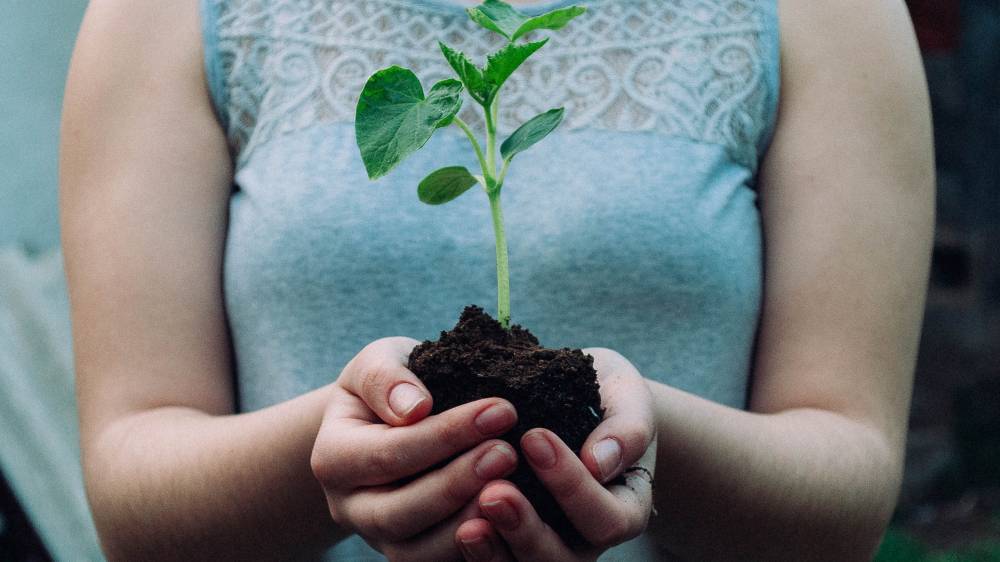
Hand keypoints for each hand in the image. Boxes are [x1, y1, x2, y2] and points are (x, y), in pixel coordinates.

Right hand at [311, 337, 520, 560]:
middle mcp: (349, 507)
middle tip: (507, 452)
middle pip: (399, 512)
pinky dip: (476, 548)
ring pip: (417, 552)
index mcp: (333, 457)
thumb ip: (386, 378)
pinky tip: (511, 519)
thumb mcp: (378, 362)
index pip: (390, 452)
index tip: (501, 410)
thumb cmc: (389, 387)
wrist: (385, 422)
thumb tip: (414, 406)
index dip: (447, 434)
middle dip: (457, 483)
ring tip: (513, 487)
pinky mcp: (410, 553)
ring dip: (467, 522)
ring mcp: (378, 538)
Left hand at [454, 347, 656, 560]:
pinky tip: (455, 529)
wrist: (575, 399)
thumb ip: (627, 428)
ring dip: (494, 553)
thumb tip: (599, 462)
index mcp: (623, 508)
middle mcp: (586, 541)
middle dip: (526, 530)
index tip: (534, 437)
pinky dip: (475, 555)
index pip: (606, 518)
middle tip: (493, 493)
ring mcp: (546, 548)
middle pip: (562, 560)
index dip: (572, 487)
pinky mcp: (510, 546)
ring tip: (467, 526)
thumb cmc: (605, 396)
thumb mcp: (626, 396)